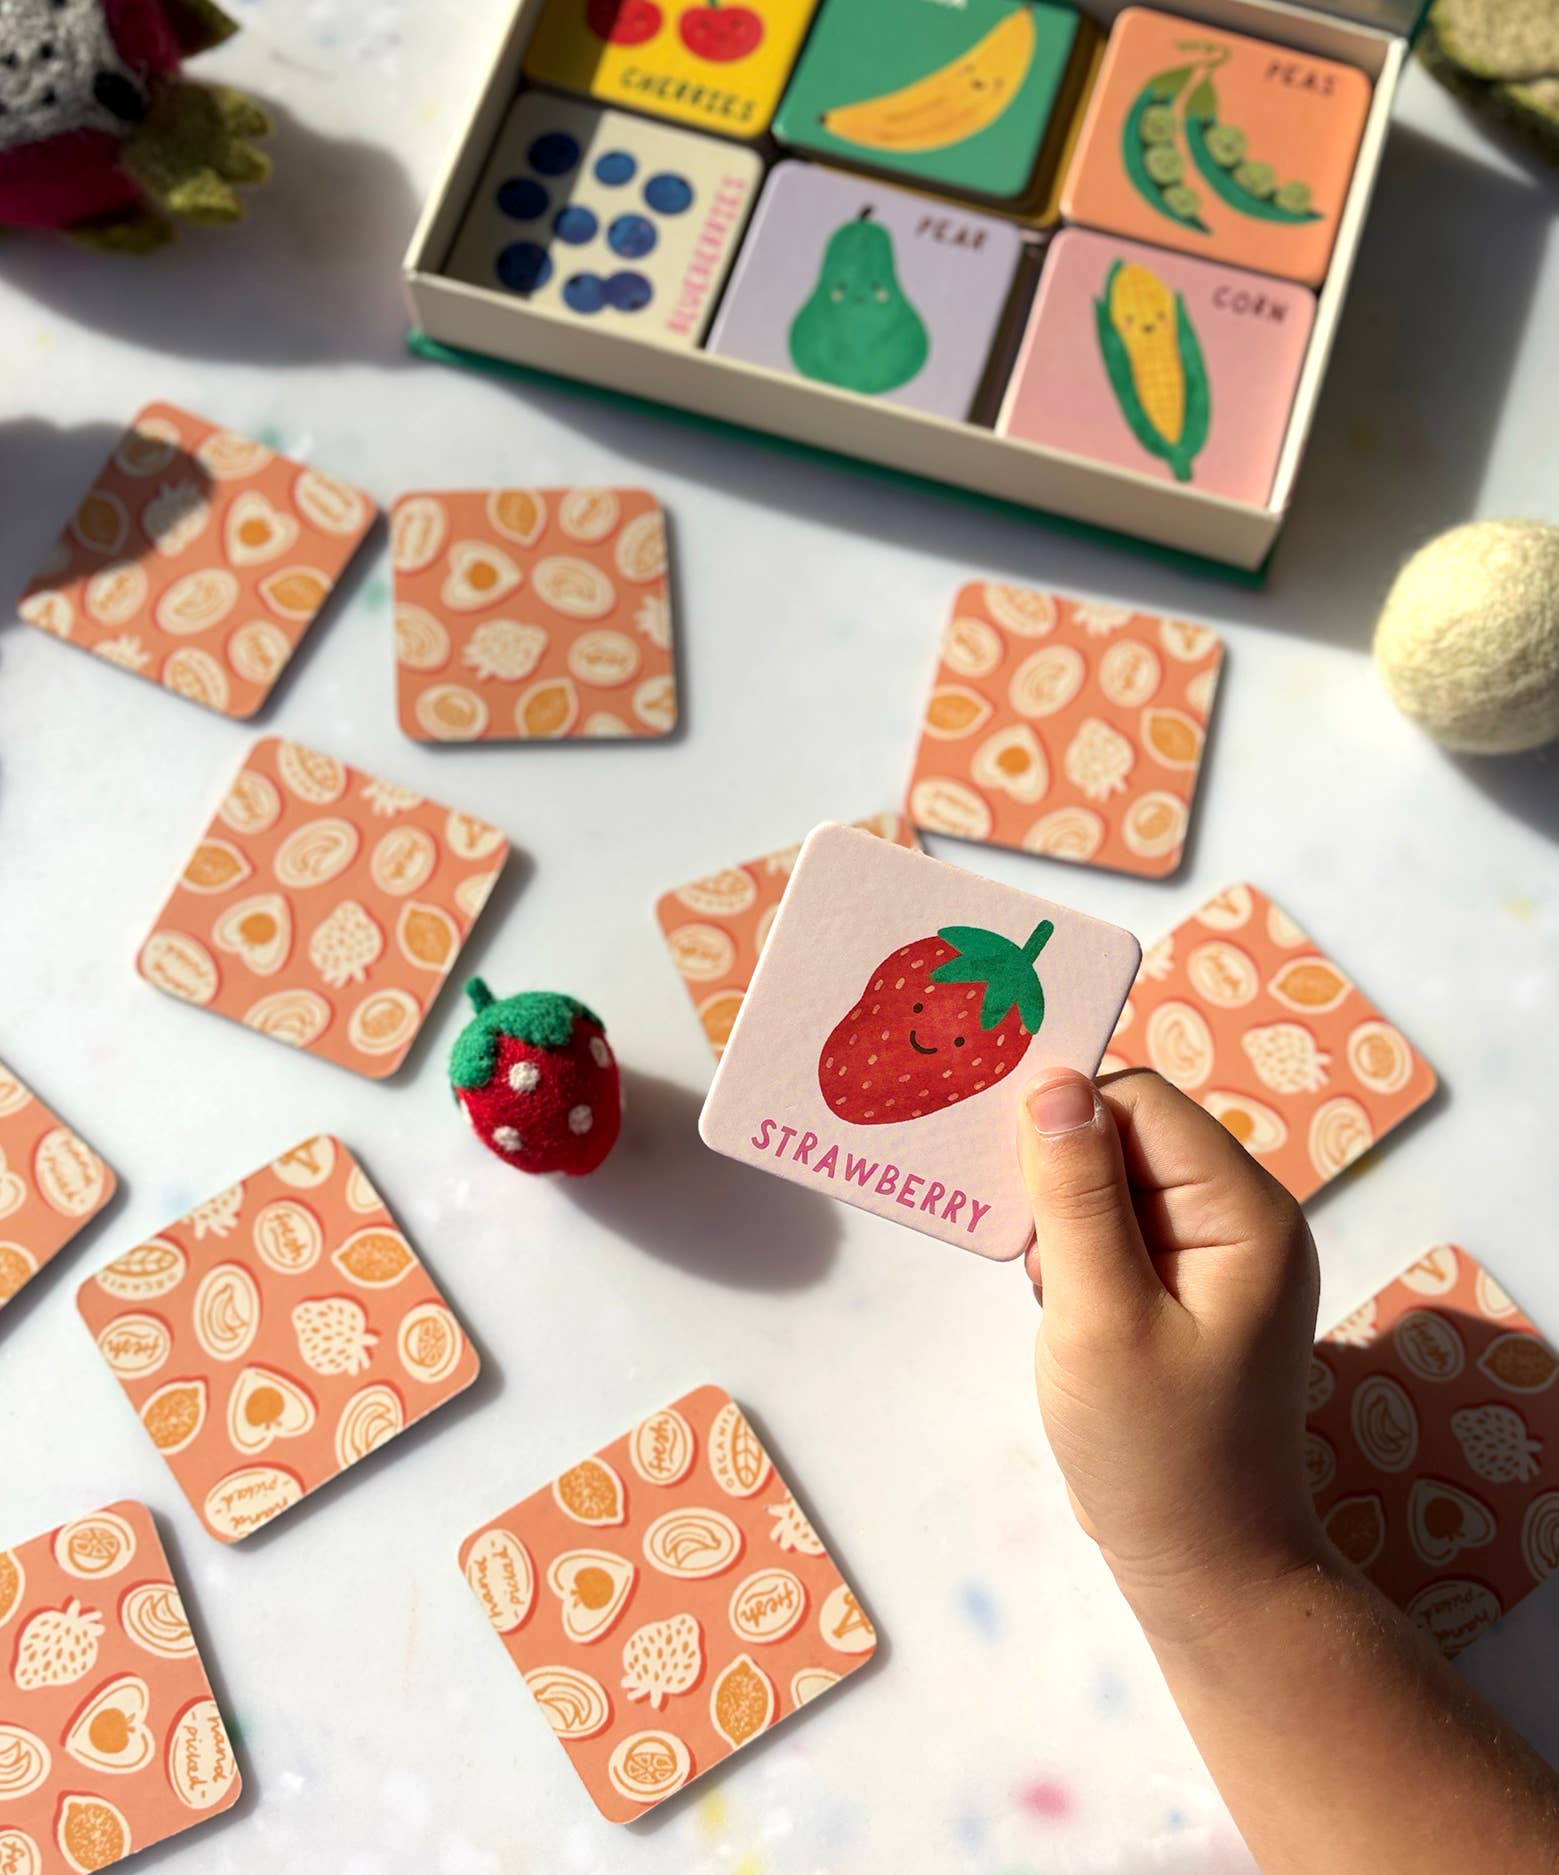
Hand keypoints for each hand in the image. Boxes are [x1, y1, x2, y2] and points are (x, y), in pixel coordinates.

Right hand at [1019, 1067, 1323, 1638]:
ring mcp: (1215, 1256)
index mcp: (1244, 1211)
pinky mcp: (1184, 1290)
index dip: (1064, 1122)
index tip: (1003, 1176)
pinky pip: (1115, 1232)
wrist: (1205, 1569)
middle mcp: (1240, 1217)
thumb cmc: (1155, 1453)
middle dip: (1059, 1179)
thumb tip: (1052, 1083)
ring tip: (1052, 1299)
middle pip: (1125, 1136)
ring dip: (1061, 1224)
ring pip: (1109, 1184)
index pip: (1139, 1104)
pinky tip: (1061, 1313)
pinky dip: (1072, 1258)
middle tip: (1030, 1257)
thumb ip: (1076, 1196)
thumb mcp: (1100, 1317)